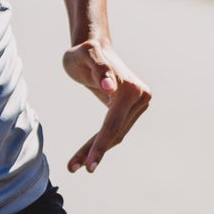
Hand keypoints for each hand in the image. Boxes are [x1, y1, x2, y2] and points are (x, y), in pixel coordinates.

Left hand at [60, 39, 151, 172]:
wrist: (92, 45)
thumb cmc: (82, 51)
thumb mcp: (84, 54)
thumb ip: (98, 66)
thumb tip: (110, 88)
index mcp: (130, 90)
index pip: (113, 124)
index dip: (100, 146)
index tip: (88, 166)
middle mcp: (140, 97)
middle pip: (115, 132)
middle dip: (95, 151)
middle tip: (73, 168)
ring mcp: (139, 103)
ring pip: (116, 134)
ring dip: (96, 150)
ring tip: (74, 164)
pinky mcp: (132, 108)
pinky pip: (115, 129)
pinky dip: (100, 141)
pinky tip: (85, 154)